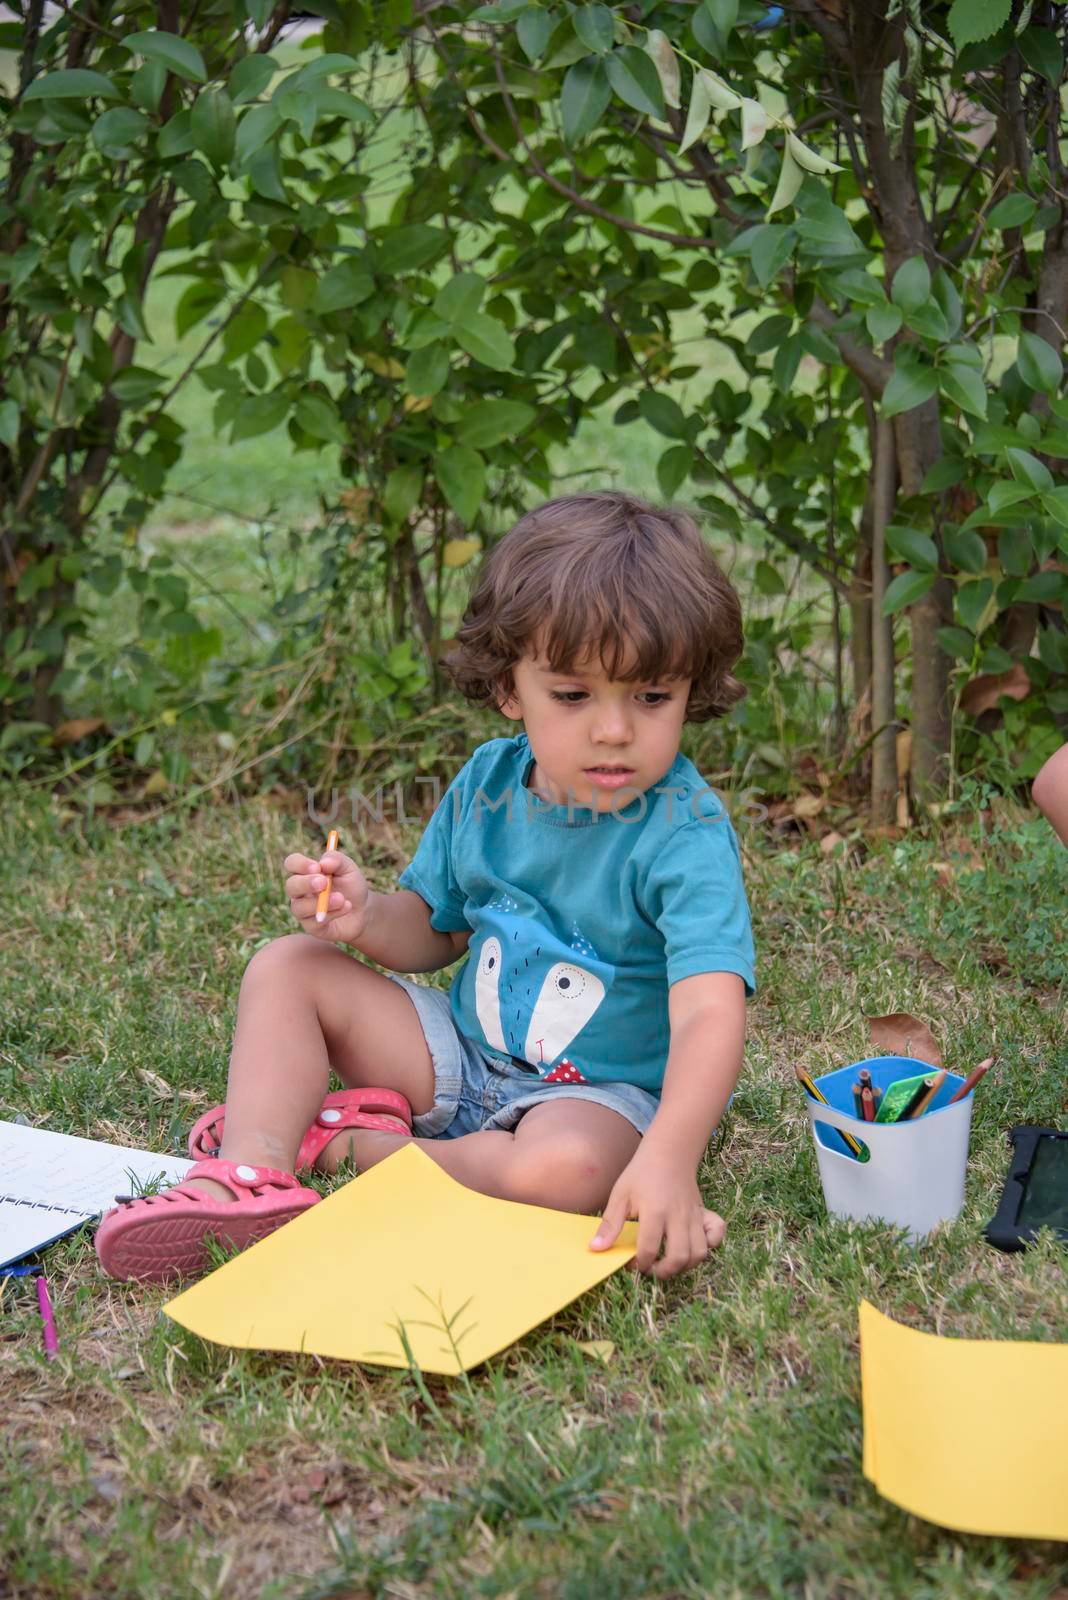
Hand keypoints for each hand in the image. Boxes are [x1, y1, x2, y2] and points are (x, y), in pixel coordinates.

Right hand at [283, 848, 372, 943]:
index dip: (300, 864)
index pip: (291, 863)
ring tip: (341, 899)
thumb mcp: (349, 869)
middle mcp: (299, 891)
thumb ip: (337, 860)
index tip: (317, 867)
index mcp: (305, 873)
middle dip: (306, 883)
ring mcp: (303, 910)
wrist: (362, 910)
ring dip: (321, 902)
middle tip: (324, 883)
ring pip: (299, 907)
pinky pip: (314, 922)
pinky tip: (347, 907)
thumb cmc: (351, 886)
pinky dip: (332, 913)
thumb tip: (323, 862)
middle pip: (290, 886)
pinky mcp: (311, 927)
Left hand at [588, 1146, 725, 1280]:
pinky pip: (717, 1235)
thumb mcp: (620, 1195)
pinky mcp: (704, 1214)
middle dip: (664, 1272)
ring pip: (699, 1253)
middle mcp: (678, 1216)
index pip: (649, 1248)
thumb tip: (596, 1249)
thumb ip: (610, 1224)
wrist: (668, 1153)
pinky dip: (710, 1247)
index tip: (632, 1263)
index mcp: (655, 1211)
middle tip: (652, 1269)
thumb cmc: (641, 1174)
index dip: (639, 1263)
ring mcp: (694, 1216)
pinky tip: (693, 1248)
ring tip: (668, 1263)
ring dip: (684, 1266)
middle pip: (679, 1257)